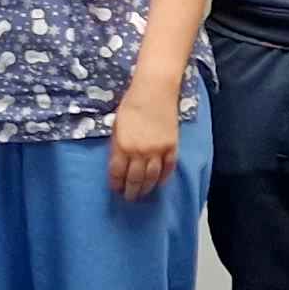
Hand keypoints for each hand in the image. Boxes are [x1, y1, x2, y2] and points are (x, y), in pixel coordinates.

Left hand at [109, 79, 182, 200]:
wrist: (154, 92)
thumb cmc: (130, 106)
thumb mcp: (116, 126)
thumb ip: (117, 146)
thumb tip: (119, 163)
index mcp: (122, 146)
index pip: (117, 173)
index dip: (116, 184)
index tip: (116, 189)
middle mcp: (139, 152)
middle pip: (135, 179)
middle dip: (131, 191)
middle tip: (129, 197)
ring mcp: (157, 150)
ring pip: (151, 177)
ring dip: (146, 188)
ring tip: (142, 194)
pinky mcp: (172, 147)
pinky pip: (168, 168)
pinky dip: (163, 178)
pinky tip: (158, 183)